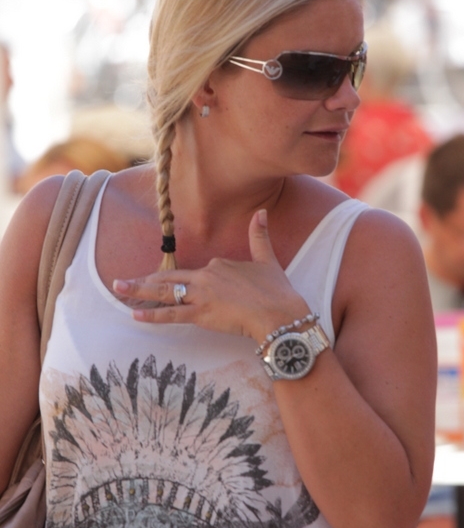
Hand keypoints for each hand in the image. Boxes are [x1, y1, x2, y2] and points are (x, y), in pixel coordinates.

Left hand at [113, 209, 309, 344]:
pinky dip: (152, 314)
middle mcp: (206, 277)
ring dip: (139, 291)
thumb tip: (262, 212)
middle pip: (169, 277)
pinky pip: (171, 314)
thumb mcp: (267, 260)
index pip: (195, 272)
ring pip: (164, 292)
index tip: (176, 288)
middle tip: (120, 282)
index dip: (185, 281)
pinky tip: (135, 314)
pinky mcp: (201, 314)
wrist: (280, 314)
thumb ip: (259, 236)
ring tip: (119, 290)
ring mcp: (201, 295)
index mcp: (219, 265)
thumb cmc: (276, 291)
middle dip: (144, 279)